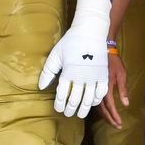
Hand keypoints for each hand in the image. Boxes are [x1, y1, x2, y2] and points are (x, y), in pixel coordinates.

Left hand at [39, 0, 110, 117]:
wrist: (90, 31)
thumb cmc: (71, 42)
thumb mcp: (55, 55)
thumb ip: (48, 72)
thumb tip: (41, 87)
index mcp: (67, 73)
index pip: (61, 95)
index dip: (59, 104)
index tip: (58, 108)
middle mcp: (81, 77)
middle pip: (75, 100)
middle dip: (70, 109)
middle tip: (68, 113)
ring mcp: (93, 77)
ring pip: (88, 100)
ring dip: (84, 109)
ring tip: (80, 113)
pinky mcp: (103, 74)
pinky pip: (101, 92)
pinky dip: (97, 100)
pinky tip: (93, 102)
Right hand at [99, 53, 128, 129]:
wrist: (103, 53)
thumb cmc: (114, 63)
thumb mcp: (121, 75)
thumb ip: (123, 90)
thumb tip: (126, 104)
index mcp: (105, 88)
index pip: (110, 106)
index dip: (114, 116)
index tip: (120, 123)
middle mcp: (98, 91)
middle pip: (103, 110)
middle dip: (110, 119)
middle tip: (118, 126)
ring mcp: (94, 90)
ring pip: (98, 108)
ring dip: (105, 116)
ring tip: (113, 123)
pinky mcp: (93, 88)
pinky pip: (95, 103)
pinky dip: (101, 110)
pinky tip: (105, 113)